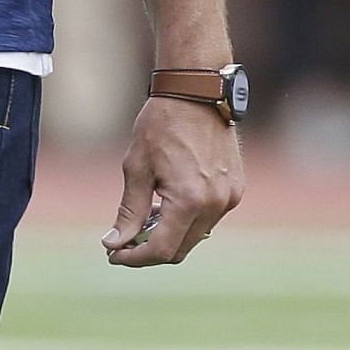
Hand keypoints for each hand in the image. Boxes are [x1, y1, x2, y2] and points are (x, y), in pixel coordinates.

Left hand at [101, 95, 242, 267]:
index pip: (161, 250)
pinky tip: (168, 202)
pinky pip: (209, 218)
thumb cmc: (161, 124)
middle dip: (150, 250)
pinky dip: (188, 219)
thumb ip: (129, 211)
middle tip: (124, 241)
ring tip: (146, 216)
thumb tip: (114, 244)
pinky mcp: (236, 188)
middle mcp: (215, 204)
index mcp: (188, 200)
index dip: (135, 258)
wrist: (197, 91)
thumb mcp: (137, 167)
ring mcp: (229, 197)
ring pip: (196, 236)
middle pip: (180, 250)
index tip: (114, 254)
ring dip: (170, 234)